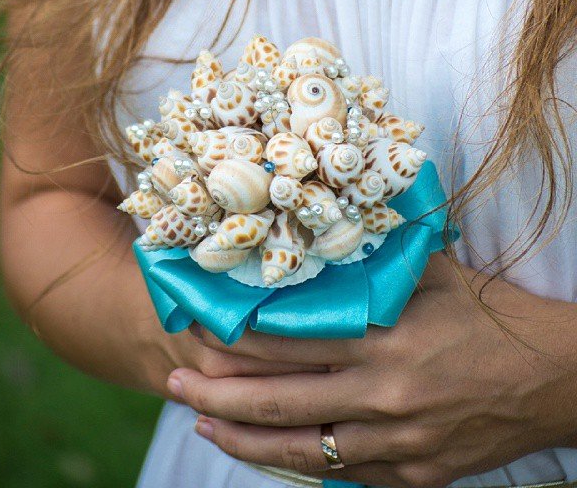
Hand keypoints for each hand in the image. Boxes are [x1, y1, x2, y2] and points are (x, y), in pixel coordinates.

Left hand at [167, 252, 576, 486]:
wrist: (556, 378)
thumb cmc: (491, 315)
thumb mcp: (432, 275)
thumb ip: (373, 264)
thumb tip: (320, 248)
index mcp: (385, 340)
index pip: (289, 341)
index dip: (237, 338)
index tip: (199, 330)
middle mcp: (384, 396)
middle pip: (280, 402)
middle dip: (217, 397)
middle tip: (173, 386)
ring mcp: (398, 445)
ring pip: (302, 450)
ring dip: (243, 442)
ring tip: (202, 427)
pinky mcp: (414, 477)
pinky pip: (344, 473)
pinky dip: (299, 462)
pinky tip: (268, 451)